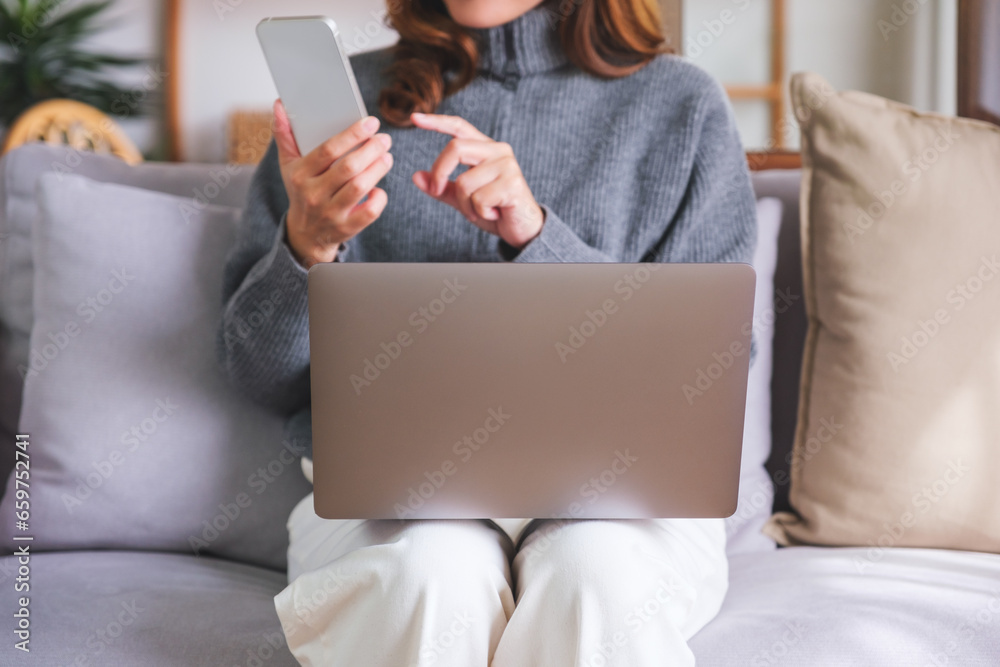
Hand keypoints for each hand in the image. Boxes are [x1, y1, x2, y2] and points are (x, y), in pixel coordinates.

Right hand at [273, 100, 393, 267]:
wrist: (305, 234)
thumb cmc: (301, 191)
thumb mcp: (289, 164)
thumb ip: (285, 134)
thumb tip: (280, 104)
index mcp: (299, 174)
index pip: (328, 150)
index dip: (352, 134)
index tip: (371, 122)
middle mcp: (314, 194)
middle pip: (348, 167)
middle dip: (371, 150)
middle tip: (384, 139)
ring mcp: (330, 213)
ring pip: (360, 187)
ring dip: (378, 169)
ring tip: (387, 157)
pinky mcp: (346, 228)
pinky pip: (369, 212)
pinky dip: (379, 199)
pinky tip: (379, 188)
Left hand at [410, 113, 544, 249]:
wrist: (524, 230)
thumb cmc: (495, 210)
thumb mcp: (464, 199)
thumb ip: (442, 188)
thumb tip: (416, 176)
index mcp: (486, 148)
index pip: (459, 127)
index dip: (437, 122)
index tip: (414, 118)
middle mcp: (498, 150)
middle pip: (455, 148)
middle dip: (439, 173)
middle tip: (436, 191)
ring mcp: (507, 165)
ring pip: (464, 182)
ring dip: (465, 205)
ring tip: (481, 211)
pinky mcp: (512, 184)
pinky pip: (478, 199)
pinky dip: (479, 213)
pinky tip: (494, 214)